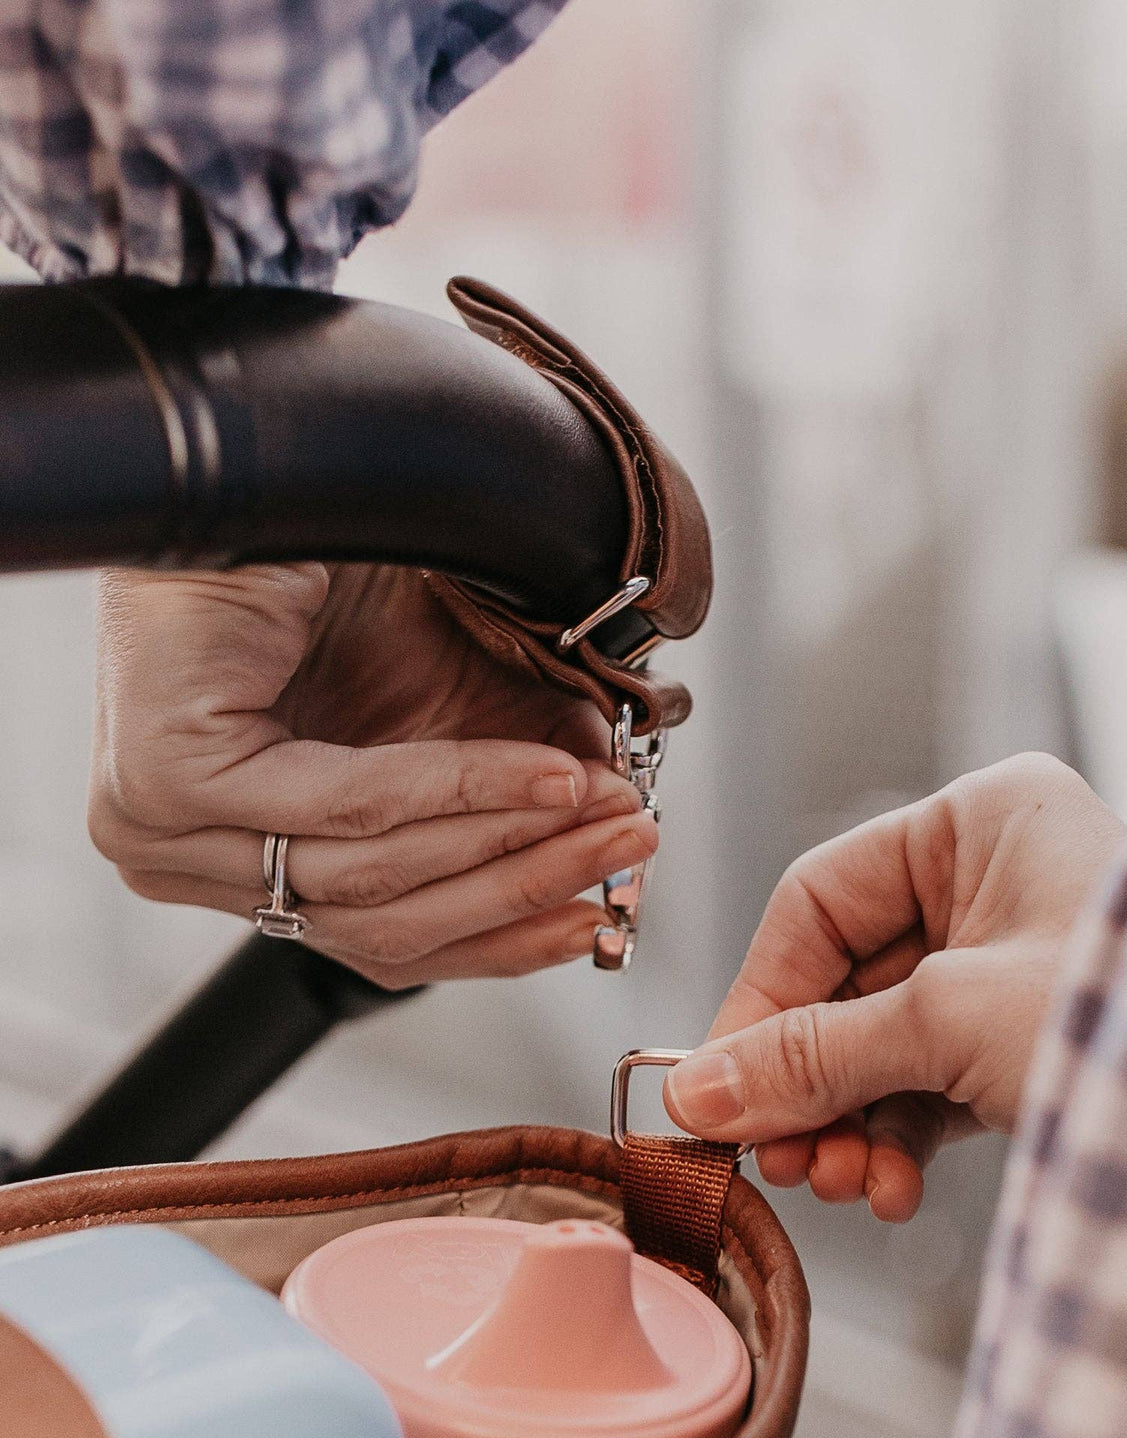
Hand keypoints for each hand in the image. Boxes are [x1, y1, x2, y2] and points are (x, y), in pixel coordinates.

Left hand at [89, 563, 655, 985]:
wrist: (260, 470)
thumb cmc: (321, 577)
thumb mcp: (441, 700)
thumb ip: (510, 780)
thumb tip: (609, 829)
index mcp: (238, 856)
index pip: (381, 940)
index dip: (501, 939)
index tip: (597, 918)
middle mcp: (189, 858)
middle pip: (384, 923)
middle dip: (527, 888)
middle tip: (627, 849)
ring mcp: (164, 829)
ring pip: (374, 876)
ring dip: (511, 840)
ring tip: (600, 806)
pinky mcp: (168, 778)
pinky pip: (351, 804)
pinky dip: (463, 788)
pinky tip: (543, 774)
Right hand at [664, 753, 1124, 1220]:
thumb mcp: (954, 1025)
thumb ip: (816, 1054)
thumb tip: (699, 1092)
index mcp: (978, 823)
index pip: (819, 902)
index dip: (759, 997)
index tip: (717, 1082)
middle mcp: (989, 883)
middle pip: (843, 981)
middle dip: (808, 1079)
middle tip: (776, 1151)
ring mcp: (1006, 964)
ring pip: (879, 1040)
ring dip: (847, 1120)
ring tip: (840, 1182)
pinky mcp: (1020, 1038)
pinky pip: (926, 1081)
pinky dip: (896, 1137)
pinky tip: (888, 1185)